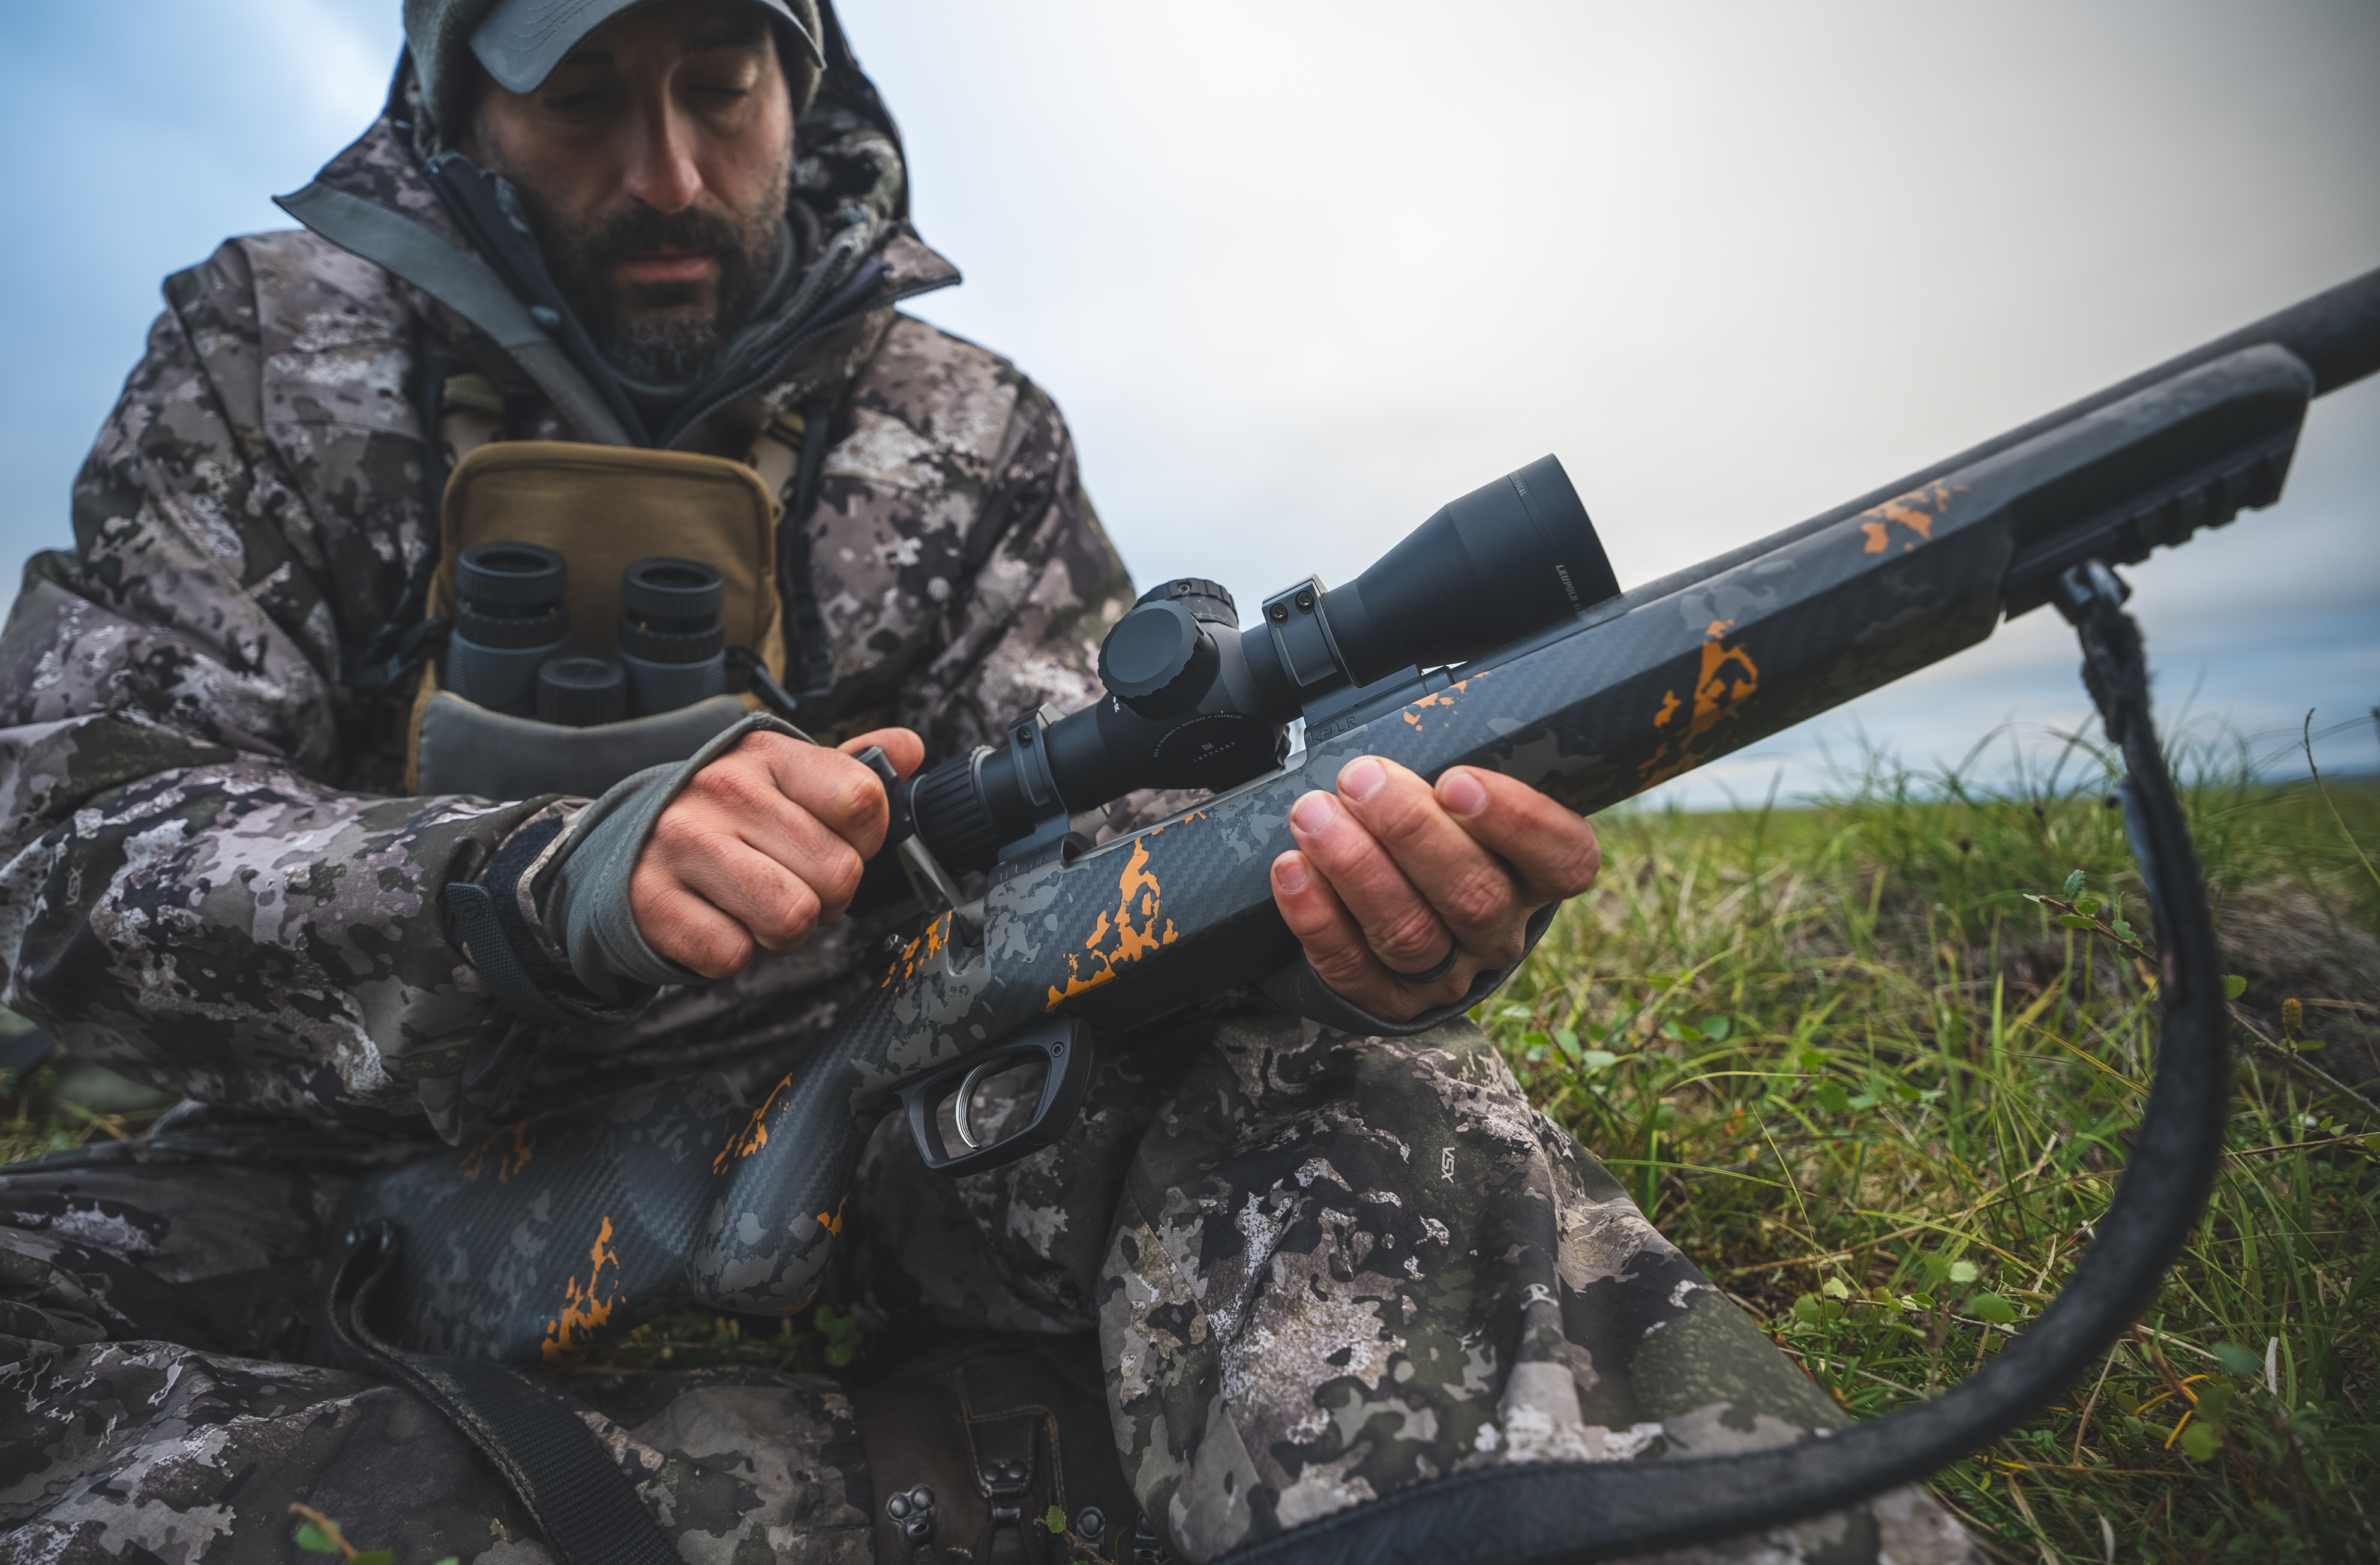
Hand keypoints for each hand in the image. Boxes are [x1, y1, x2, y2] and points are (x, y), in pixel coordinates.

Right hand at [631, 727, 924, 977]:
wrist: (624, 849)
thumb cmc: (725, 819)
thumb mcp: (785, 778)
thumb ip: (853, 768)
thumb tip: (911, 750)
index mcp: (768, 754)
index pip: (862, 798)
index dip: (868, 839)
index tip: (840, 843)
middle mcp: (723, 790)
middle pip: (839, 873)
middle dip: (829, 897)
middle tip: (794, 885)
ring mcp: (684, 844)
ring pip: (793, 918)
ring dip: (786, 932)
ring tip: (760, 907)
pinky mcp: (653, 901)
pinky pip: (734, 955)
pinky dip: (736, 953)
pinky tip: (720, 921)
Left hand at [1270, 756, 1599, 1021]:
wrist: (1407, 918)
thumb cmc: (1442, 835)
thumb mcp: (1466, 798)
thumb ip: (1458, 769)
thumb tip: (1422, 714)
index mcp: (1538, 875)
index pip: (1563, 858)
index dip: (1516, 822)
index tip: (1457, 780)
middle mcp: (1501, 930)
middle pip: (1473, 895)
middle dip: (1409, 832)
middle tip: (1360, 779)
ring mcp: (1448, 973)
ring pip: (1410, 935)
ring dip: (1356, 869)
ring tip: (1314, 815)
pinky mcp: (1391, 1002)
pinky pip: (1354, 968)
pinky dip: (1318, 918)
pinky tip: (1293, 870)